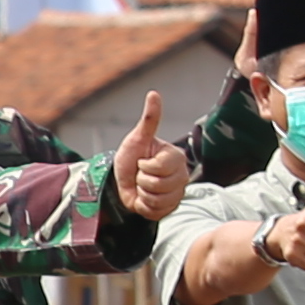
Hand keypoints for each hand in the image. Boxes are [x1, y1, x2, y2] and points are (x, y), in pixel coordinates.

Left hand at [109, 88, 187, 220]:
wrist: (122, 181)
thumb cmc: (131, 156)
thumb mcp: (137, 138)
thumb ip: (149, 119)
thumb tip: (154, 93)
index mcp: (176, 157)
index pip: (160, 167)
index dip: (144, 167)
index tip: (142, 162)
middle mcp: (181, 175)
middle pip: (159, 185)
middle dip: (142, 181)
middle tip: (141, 175)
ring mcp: (177, 193)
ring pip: (158, 199)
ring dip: (142, 194)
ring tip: (142, 187)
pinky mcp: (170, 208)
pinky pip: (156, 212)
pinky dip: (144, 207)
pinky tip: (144, 199)